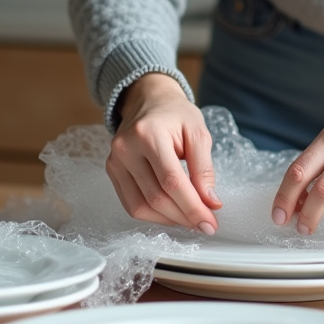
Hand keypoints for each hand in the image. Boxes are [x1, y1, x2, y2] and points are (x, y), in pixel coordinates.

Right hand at [106, 73, 221, 232]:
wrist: (149, 100)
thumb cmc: (176, 115)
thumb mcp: (198, 133)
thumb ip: (204, 168)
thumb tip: (210, 202)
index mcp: (148, 134)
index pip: (171, 182)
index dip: (192, 207)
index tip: (210, 223)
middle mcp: (126, 148)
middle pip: (156, 197)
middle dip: (184, 216)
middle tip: (205, 224)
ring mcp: (115, 161)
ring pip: (141, 207)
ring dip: (169, 220)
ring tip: (190, 219)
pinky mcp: (112, 171)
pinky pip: (131, 204)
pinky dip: (153, 214)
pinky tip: (172, 212)